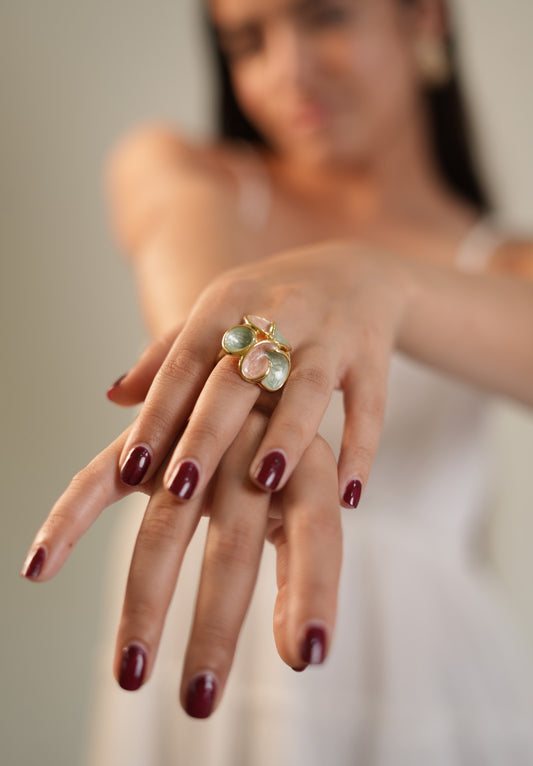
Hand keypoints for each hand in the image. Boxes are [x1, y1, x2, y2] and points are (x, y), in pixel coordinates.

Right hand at [20, 411, 341, 717]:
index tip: (307, 657)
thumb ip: (306, 573)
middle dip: (219, 623)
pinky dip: (71, 521)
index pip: (319, 536)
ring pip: (166, 524)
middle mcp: (251, 447)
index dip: (314, 593)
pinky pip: (99, 479)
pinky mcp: (141, 437)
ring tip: (130, 672)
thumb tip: (301, 656)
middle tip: (200, 701)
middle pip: (234, 542)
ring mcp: (192, 439)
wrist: (245, 359)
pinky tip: (39, 568)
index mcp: (306, 466)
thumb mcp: (308, 505)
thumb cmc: (285, 457)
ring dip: (147, 600)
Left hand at [112, 240, 412, 507]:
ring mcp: (330, 331)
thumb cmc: (272, 304)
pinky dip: (361, 448)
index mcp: (228, 300)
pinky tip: (348, 495)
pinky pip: (370, 403)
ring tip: (267, 481)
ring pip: (308, 384)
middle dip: (209, 432)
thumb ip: (169, 353)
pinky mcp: (372, 352)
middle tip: (182, 486)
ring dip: (288, 432)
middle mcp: (278, 311)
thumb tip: (114, 396)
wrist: (357, 271)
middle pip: (238, 375)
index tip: (131, 466)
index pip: (184, 359)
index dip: (158, 412)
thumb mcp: (219, 311)